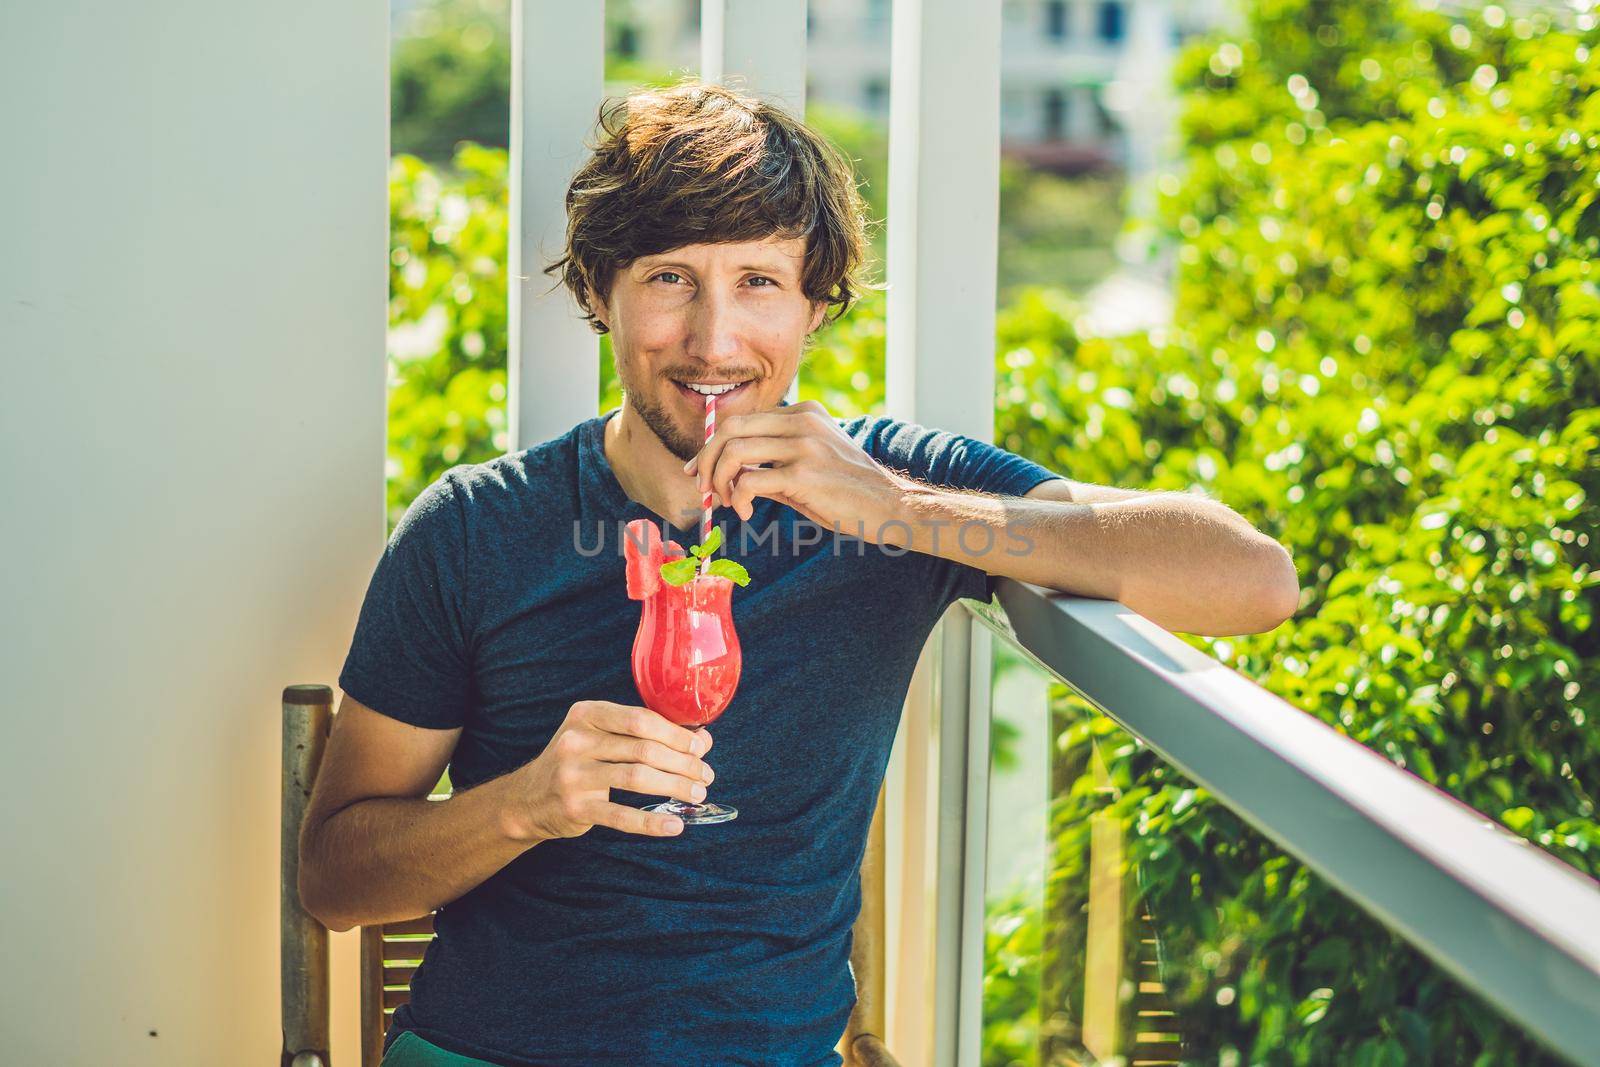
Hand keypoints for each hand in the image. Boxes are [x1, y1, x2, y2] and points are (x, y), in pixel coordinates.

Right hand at [505, 700, 713, 840]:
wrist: (527, 799)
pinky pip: (621, 816)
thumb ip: (647, 734)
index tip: (699, 747)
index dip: (675, 734)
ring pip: (637, 778)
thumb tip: (702, 740)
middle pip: (644, 749)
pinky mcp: (575, 807)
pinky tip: (675, 825)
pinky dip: (652, 822)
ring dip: (675, 787)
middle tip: (705, 776)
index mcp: (586, 714)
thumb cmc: (578, 761)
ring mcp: (573, 775)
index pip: (640, 719)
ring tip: (697, 795)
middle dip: (683, 763)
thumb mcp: (602, 737)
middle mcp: (577, 741)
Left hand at [683, 400, 913, 538]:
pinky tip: (747, 513)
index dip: (713, 445)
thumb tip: (732, 474)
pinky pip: (750, 480)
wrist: (891, 507)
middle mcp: (802, 422)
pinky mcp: (803, 473)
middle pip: (731, 428)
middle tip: (702, 488)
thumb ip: (774, 460)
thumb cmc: (850, 492)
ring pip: (734, 451)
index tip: (700, 470)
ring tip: (727, 503)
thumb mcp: (812, 464)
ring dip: (719, 481)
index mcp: (805, 413)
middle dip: (707, 459)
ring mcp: (803, 445)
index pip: (742, 419)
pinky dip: (739, 499)